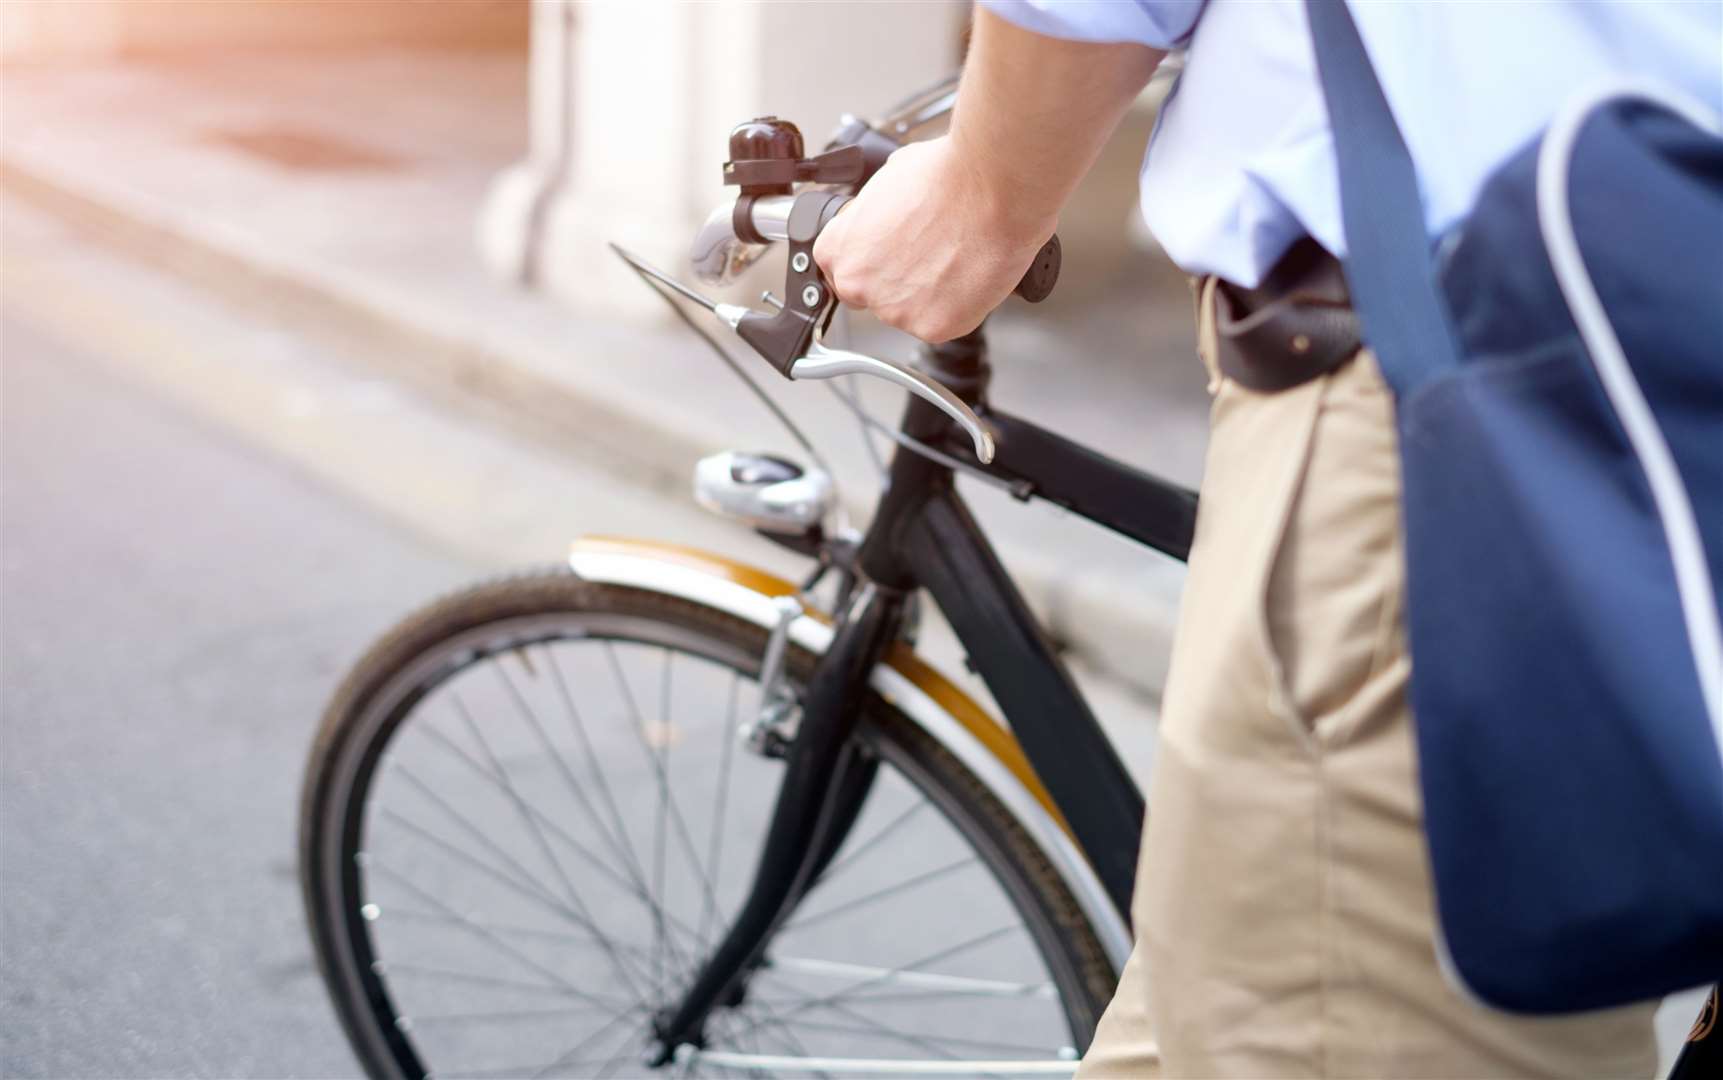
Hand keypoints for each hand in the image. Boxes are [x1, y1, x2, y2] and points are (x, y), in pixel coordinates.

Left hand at [812, 136, 1054, 343]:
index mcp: (838, 249)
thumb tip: (886, 215)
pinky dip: (959, 306)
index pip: (842, 271)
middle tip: (930, 255)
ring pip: (910, 313)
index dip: (873, 262)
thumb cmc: (945, 175)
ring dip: (929, 295)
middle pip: (874, 297)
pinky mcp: (933, 328)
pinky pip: (944, 323)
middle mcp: (858, 285)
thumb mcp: (890, 178)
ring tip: (955, 258)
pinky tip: (968, 275)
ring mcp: (894, 311)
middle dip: (899, 282)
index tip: (893, 256)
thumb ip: (876, 212)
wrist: (991, 185)